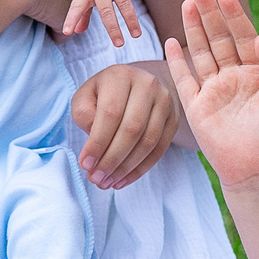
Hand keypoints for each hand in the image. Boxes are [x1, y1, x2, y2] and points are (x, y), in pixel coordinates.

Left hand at [62, 0, 173, 44]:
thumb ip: (81, 13)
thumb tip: (77, 31)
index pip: (77, 6)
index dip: (72, 18)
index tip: (67, 31)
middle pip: (106, 9)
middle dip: (112, 27)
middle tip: (119, 44)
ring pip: (124, 1)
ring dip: (131, 19)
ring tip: (136, 35)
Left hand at [70, 63, 179, 188]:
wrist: (138, 85)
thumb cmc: (105, 94)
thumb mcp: (86, 96)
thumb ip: (83, 114)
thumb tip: (94, 141)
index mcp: (120, 75)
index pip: (110, 113)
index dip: (97, 142)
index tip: (85, 164)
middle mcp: (147, 84)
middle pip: (131, 129)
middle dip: (111, 159)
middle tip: (96, 178)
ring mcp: (165, 101)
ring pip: (148, 142)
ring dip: (125, 168)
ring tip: (107, 182)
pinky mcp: (174, 118)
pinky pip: (159, 149)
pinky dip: (140, 169)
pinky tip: (123, 179)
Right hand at [161, 0, 258, 189]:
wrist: (258, 172)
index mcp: (258, 71)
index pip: (243, 36)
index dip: (234, 15)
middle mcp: (235, 76)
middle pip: (219, 38)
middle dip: (210, 13)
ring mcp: (214, 90)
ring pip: (201, 52)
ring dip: (193, 28)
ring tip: (186, 4)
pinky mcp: (196, 106)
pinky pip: (184, 79)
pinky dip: (176, 61)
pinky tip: (171, 42)